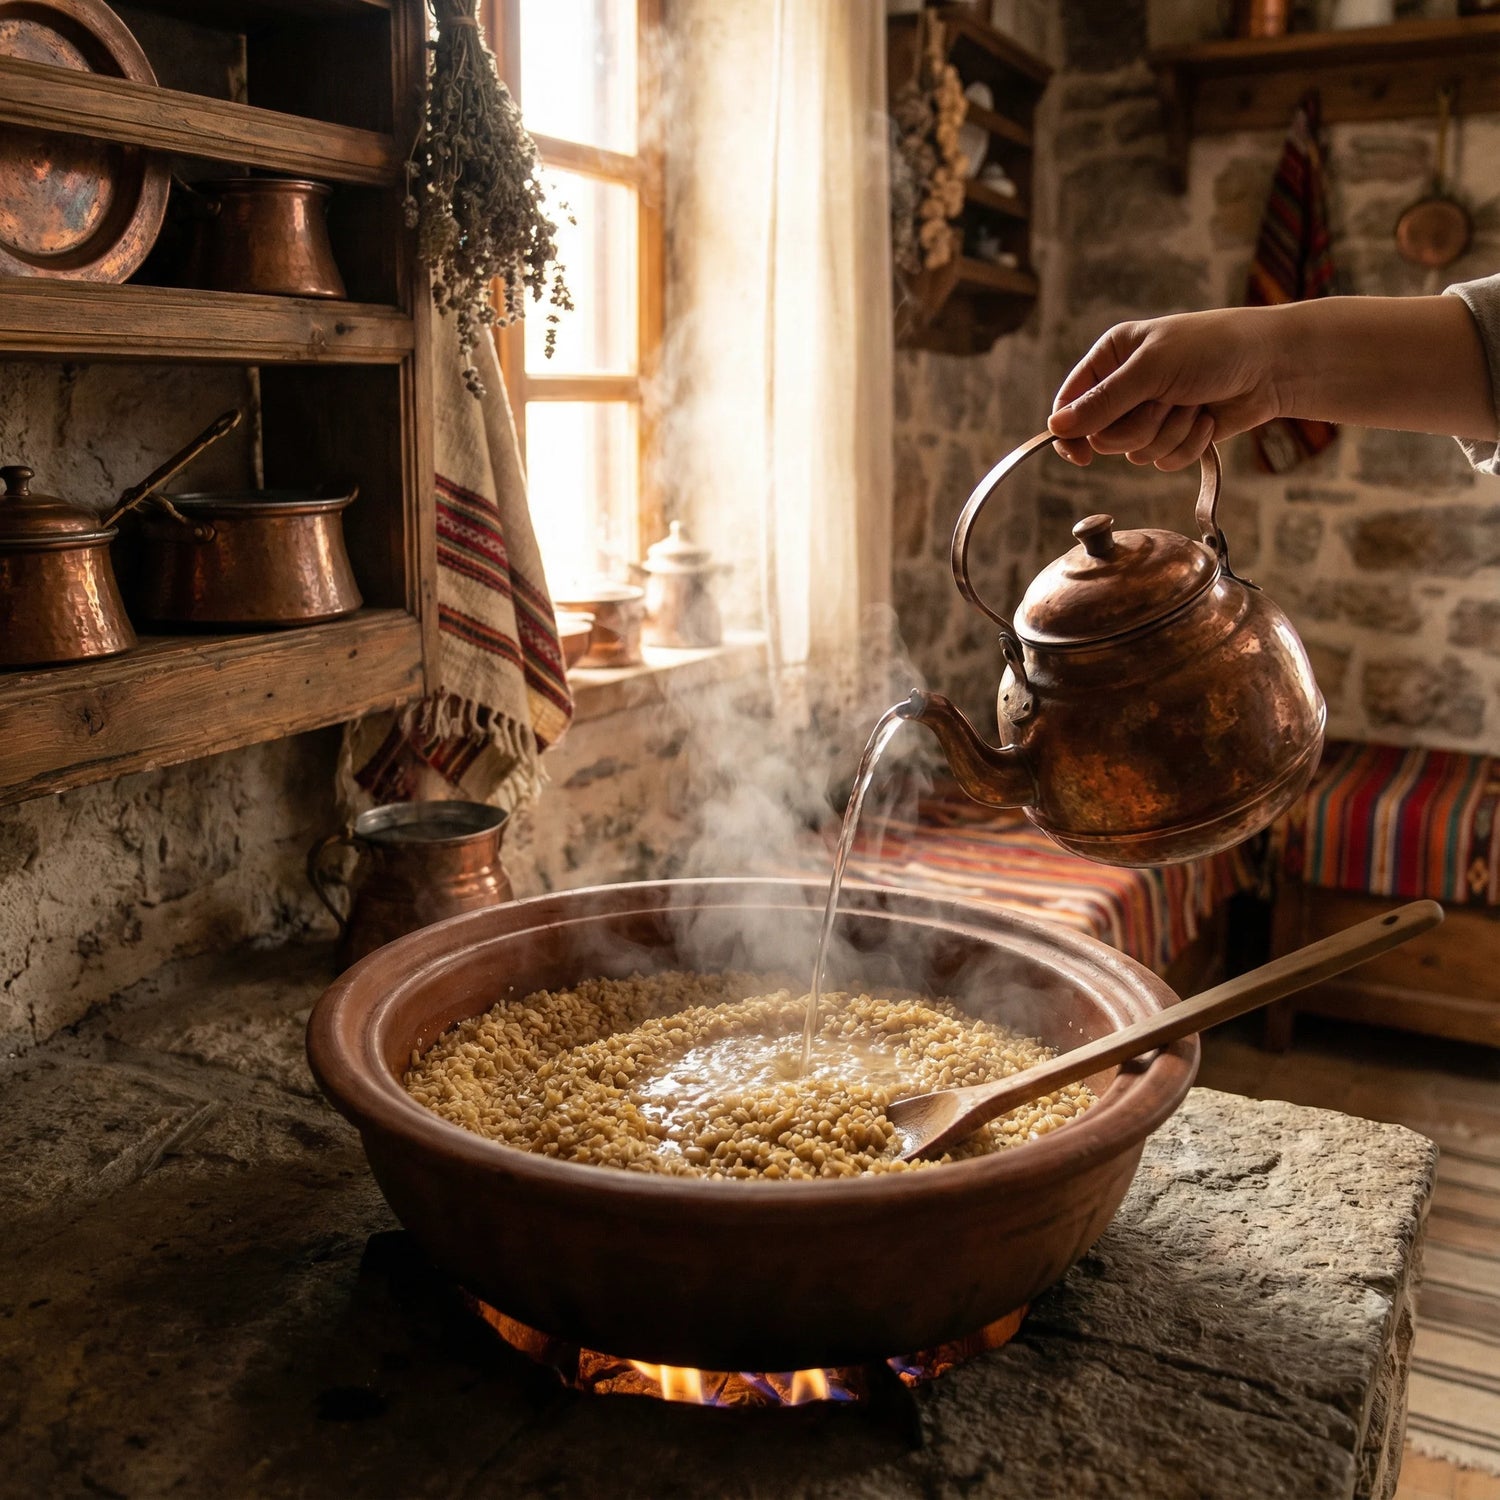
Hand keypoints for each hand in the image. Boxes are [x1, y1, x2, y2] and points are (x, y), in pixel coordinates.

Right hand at [1047, 309, 1288, 468]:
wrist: (1273, 365)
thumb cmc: (1214, 349)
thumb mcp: (1152, 369)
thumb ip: (1103, 401)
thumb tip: (1056, 426)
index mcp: (1111, 357)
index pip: (1070, 403)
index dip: (1071, 432)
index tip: (1083, 456)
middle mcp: (1125, 386)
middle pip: (1102, 436)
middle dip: (1139, 426)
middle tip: (1167, 401)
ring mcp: (1150, 413)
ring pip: (1134, 453)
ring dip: (1169, 433)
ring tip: (1193, 404)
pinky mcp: (1175, 435)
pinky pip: (1162, 461)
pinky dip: (1187, 445)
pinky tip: (1206, 420)